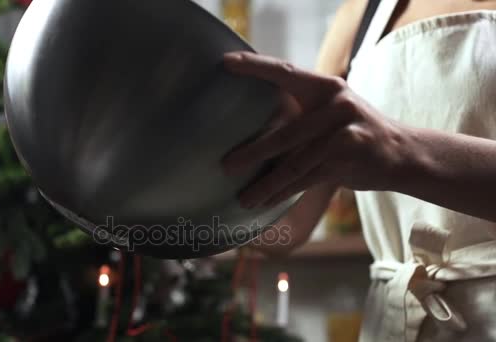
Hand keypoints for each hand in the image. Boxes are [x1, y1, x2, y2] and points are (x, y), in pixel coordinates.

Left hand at [222, 52, 413, 208]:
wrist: (402, 152)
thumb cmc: (353, 130)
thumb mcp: (332, 109)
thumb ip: (301, 110)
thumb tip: (250, 125)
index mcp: (326, 87)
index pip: (285, 72)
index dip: (255, 67)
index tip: (226, 63)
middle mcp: (336, 106)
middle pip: (287, 133)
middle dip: (253, 153)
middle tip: (225, 165)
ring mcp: (344, 134)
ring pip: (295, 164)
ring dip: (266, 184)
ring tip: (243, 198)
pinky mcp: (348, 160)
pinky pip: (308, 180)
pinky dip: (284, 193)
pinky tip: (265, 203)